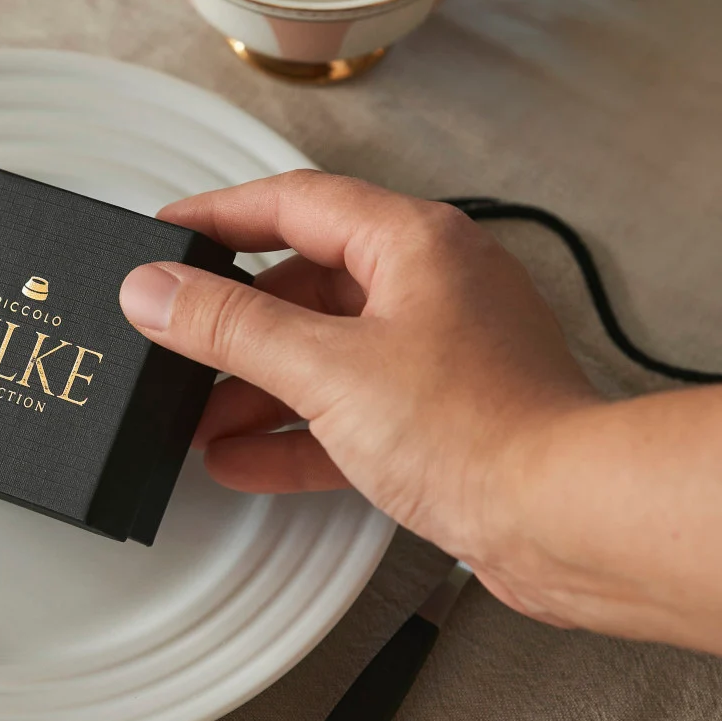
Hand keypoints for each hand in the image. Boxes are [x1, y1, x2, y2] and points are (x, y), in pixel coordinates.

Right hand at [118, 172, 600, 621]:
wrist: (567, 517)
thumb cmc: (480, 429)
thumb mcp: (326, 368)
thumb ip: (229, 327)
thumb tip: (155, 290)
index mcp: (414, 242)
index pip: (294, 202)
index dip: (218, 216)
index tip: (165, 235)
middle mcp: (435, 285)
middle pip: (308, 284)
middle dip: (235, 326)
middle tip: (173, 343)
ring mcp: (445, 353)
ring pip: (329, 352)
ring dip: (259, 386)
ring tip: (196, 419)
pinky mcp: (448, 417)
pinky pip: (354, 410)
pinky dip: (298, 430)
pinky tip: (245, 458)